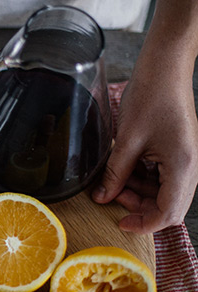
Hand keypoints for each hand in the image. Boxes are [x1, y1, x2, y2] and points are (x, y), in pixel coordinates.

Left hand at [92, 65, 197, 233]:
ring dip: (138, 190)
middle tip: (111, 194)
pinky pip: (161, 175)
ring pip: (163, 190)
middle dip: (138, 205)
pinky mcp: (177, 151)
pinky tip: (123, 168)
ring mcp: (185, 158)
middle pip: (168, 204)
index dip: (144, 223)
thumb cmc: (150, 97)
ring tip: (113, 179)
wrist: (164, 68)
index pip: (169, 212)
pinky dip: (142, 177)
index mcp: (183, 166)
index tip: (120, 223)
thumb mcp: (126, 141)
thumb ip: (114, 173)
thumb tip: (102, 198)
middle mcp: (190, 166)